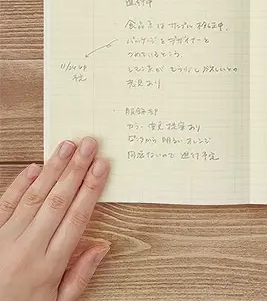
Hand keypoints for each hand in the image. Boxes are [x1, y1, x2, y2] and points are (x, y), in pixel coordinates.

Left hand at [0, 138, 109, 300]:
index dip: (92, 188)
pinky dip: (19, 184)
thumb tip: (101, 247)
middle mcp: (28, 248)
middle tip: (88, 145)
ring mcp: (5, 239)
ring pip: (35, 197)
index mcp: (49, 265)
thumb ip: (80, 275)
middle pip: (59, 200)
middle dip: (77, 169)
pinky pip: (4, 204)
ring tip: (67, 147)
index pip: (77, 216)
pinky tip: (34, 167)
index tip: (102, 166)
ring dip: (53, 169)